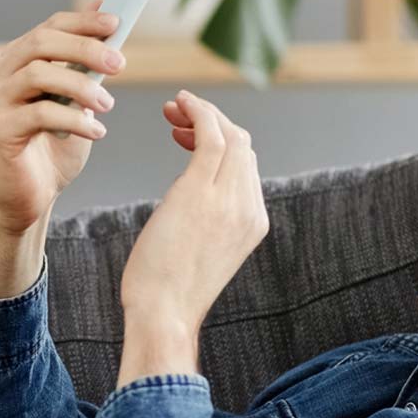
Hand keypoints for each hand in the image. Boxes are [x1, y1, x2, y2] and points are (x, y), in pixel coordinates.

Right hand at [0, 8, 125, 234]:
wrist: (31, 197)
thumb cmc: (53, 148)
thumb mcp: (76, 98)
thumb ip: (84, 60)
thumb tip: (104, 10)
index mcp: (16, 62)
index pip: (48, 28)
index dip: (82, 22)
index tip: (116, 24)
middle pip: (40, 44)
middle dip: (85, 49)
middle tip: (119, 64)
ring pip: (38, 74)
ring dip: (81, 86)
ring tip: (108, 105)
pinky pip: (39, 114)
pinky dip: (74, 119)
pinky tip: (96, 132)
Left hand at [116, 91, 268, 386]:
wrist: (163, 314)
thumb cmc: (168, 291)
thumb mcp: (201, 252)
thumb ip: (208, 221)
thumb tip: (191, 203)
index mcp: (253, 222)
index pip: (246, 165)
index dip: (221, 141)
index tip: (187, 136)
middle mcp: (249, 207)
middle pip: (243, 144)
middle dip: (212, 121)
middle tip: (176, 114)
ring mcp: (230, 199)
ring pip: (230, 135)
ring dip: (202, 113)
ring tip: (172, 109)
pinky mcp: (202, 192)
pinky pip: (211, 135)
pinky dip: (198, 111)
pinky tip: (179, 103)